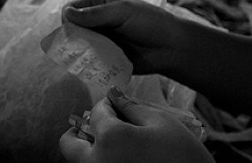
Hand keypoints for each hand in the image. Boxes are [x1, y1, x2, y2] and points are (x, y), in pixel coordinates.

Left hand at [59, 86, 213, 162]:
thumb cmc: (182, 154)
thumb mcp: (160, 121)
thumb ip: (132, 107)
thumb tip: (114, 96)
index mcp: (109, 138)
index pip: (96, 112)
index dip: (107, 103)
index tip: (117, 103)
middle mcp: (96, 162)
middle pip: (69, 144)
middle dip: (81, 130)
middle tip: (101, 124)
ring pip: (80, 162)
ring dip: (90, 148)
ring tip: (114, 143)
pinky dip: (102, 161)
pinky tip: (123, 157)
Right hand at [62, 0, 182, 74]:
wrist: (171, 48)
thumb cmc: (150, 22)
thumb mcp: (123, 12)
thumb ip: (96, 14)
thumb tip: (66, 13)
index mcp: (101, 3)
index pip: (73, 8)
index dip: (68, 18)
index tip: (70, 30)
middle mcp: (98, 22)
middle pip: (73, 29)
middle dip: (71, 38)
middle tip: (75, 48)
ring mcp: (101, 41)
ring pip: (79, 46)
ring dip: (78, 52)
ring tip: (81, 60)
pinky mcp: (105, 59)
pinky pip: (89, 62)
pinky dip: (86, 64)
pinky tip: (86, 69)